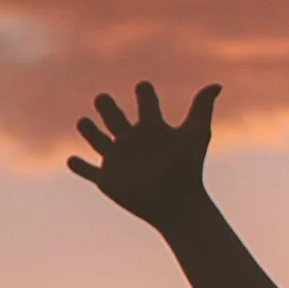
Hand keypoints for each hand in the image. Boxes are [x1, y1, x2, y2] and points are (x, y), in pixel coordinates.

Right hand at [68, 81, 221, 228]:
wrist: (178, 203)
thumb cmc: (189, 168)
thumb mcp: (196, 134)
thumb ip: (202, 107)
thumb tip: (218, 84)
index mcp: (153, 129)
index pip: (147, 105)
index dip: (145, 94)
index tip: (144, 87)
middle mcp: (134, 141)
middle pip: (116, 119)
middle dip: (107, 108)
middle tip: (102, 98)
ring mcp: (119, 160)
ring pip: (99, 141)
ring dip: (89, 131)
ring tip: (83, 121)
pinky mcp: (108, 180)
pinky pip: (89, 172)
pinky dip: (79, 167)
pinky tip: (70, 160)